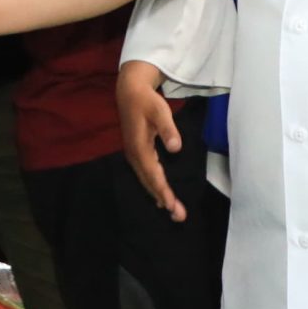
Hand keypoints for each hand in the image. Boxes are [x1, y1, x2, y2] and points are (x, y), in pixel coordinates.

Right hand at [117, 61, 186, 222]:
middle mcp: (134, 156)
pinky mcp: (137, 153)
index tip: (173, 205)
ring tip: (172, 212)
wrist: (129, 92)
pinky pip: (146, 175)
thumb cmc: (146, 100)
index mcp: (139, 148)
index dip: (163, 191)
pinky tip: (161, 197)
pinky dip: (154, 187)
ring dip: (159, 196)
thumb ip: (168, 129)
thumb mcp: (159, 110)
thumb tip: (176, 148)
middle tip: (179, 216)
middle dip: (164, 199)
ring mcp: (134, 155)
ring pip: (147, 181)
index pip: (153, 174)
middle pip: (149, 182)